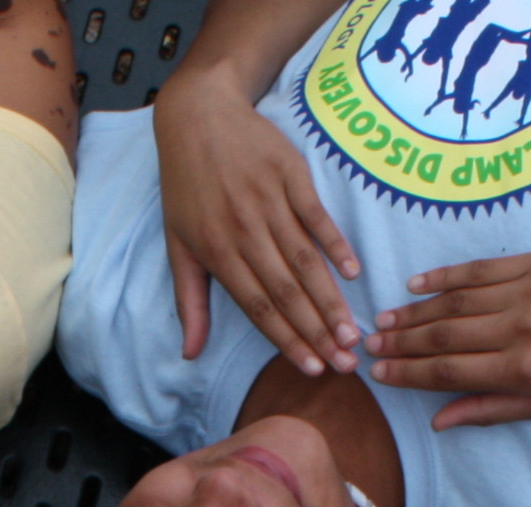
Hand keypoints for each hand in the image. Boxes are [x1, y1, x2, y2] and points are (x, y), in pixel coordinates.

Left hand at [155, 73, 362, 372]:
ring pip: (304, 260)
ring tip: (353, 331)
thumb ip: (189, 300)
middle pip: (286, 290)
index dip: (286, 339)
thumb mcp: (178, 244)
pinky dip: (335, 243)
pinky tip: (353, 272)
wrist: (198, 115)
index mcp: (217, 252)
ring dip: (330, 299)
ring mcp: (268, 201)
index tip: (311, 368)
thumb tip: (190, 353)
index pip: (258, 306)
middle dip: (317, 331)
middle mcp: (244, 230)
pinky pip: (316, 215)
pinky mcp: (289, 174)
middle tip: (345, 362)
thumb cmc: (185, 185)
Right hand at [365, 251, 530, 427]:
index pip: (449, 370)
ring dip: (415, 311)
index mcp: (524, 369)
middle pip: (444, 334)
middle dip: (401, 342)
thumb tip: (440, 421)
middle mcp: (522, 328)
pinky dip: (446, 276)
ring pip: (457, 301)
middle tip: (368, 345)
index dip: (408, 372)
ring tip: (384, 319)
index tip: (378, 373)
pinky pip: (483, 269)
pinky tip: (417, 282)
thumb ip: (493, 410)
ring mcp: (530, 290)